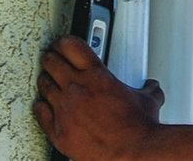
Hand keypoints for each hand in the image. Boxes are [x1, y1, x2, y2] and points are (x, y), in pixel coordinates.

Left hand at [34, 36, 165, 159]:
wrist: (132, 155)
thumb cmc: (138, 130)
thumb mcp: (148, 101)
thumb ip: (148, 89)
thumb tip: (152, 88)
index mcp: (97, 75)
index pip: (71, 45)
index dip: (63, 42)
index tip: (62, 44)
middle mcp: (77, 88)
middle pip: (51, 61)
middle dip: (51, 59)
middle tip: (52, 60)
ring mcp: (65, 109)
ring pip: (44, 84)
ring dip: (46, 81)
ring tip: (48, 81)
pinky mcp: (58, 131)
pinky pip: (40, 111)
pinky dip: (41, 107)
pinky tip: (44, 106)